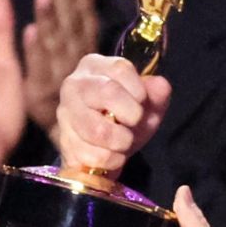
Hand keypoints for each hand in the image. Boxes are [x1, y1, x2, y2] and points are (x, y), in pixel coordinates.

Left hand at [21, 0, 99, 139]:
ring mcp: (60, 77)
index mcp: (81, 48)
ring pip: (57, 43)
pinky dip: (37, 51)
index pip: (79, 7)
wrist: (74, 146)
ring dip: (52, 17)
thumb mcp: (66, 59)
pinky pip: (40, 72)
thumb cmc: (73, 98)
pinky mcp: (42, 96)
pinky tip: (30, 31)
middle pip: (72, 18)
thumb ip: (63, 25)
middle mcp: (75, 59)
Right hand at [55, 54, 171, 176]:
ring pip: (98, 129)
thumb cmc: (124, 116)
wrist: (103, 149)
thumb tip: (161, 86)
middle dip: (131, 114)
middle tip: (135, 123)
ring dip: (121, 141)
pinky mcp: (64, 142)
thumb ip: (156, 93)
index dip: (139, 90)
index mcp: (95, 66)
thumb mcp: (146, 103)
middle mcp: (74, 85)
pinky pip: (92, 154)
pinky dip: (111, 160)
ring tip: (125, 142)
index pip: (120, 69)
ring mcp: (65, 114)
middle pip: (108, 92)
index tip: (142, 103)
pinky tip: (114, 156)